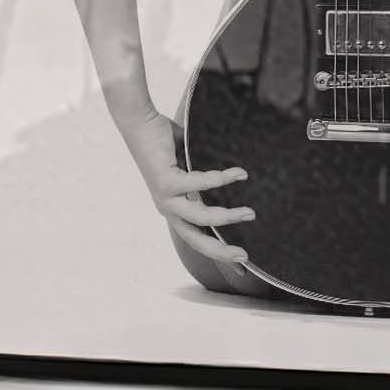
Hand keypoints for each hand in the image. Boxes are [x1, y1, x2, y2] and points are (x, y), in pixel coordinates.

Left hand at [114, 104, 253, 246]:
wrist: (139, 122)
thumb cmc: (164, 142)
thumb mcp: (189, 167)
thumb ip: (204, 180)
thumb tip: (237, 178)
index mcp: (174, 207)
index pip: (197, 237)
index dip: (218, 252)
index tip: (240, 267)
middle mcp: (168, 207)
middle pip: (195, 240)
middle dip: (221, 251)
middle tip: (245, 257)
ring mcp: (166, 196)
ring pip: (201, 217)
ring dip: (227, 217)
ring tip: (250, 213)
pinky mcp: (166, 181)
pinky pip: (200, 185)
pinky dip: (222, 179)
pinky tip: (239, 174)